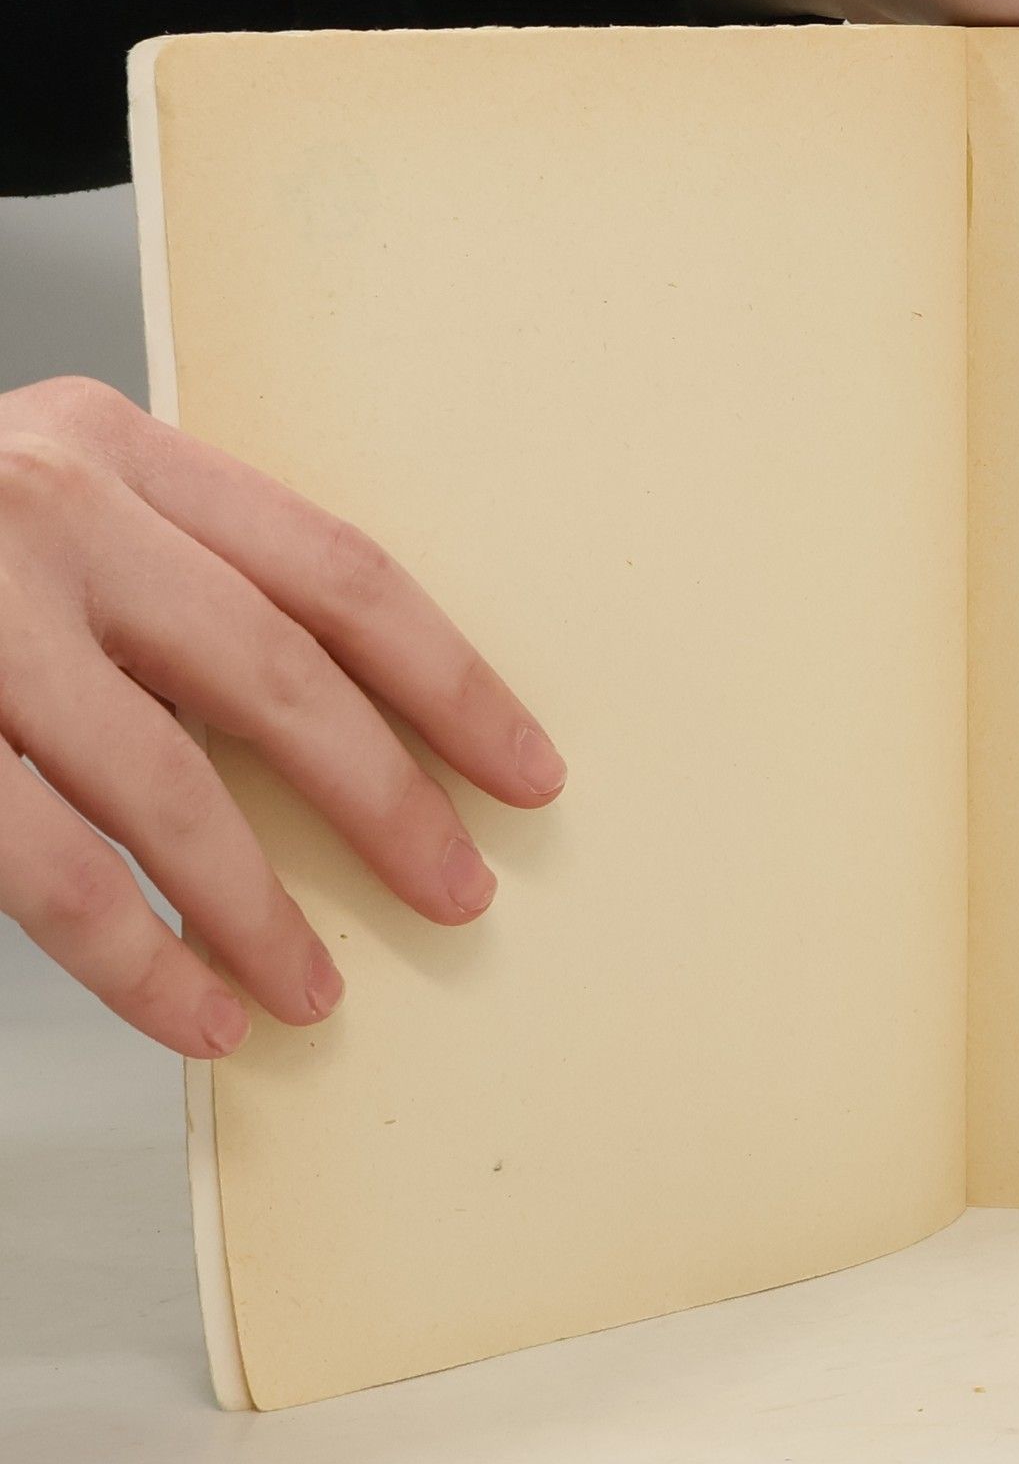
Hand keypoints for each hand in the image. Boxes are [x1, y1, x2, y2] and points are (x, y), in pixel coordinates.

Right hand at [0, 378, 565, 1057]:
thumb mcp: (39, 495)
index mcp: (117, 448)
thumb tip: (331, 730)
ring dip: (259, 905)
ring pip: (164, 787)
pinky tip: (198, 1015)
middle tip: (462, 892)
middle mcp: (51, 507)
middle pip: (280, 677)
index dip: (450, 682)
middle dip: (387, 802)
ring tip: (319, 988)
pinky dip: (135, 957)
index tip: (525, 769)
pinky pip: (48, 866)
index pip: (340, 574)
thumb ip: (166, 572)